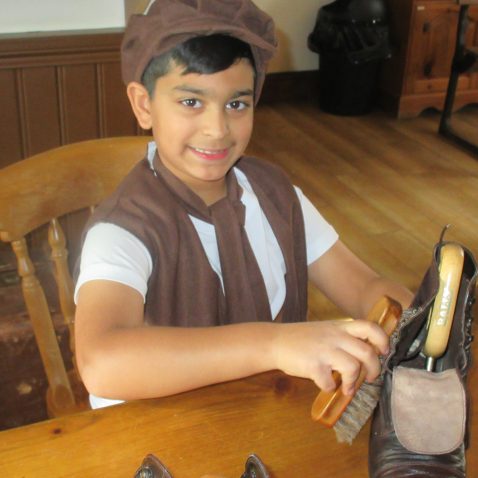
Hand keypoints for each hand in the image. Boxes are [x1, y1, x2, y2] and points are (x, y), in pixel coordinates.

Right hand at [270, 319, 388, 394]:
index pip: (369, 327)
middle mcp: (335, 336)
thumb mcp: (325, 329)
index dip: (382, 340)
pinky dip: (329, 388)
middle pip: (367, 352)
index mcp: (339, 326)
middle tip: (371, 378)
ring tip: (347, 388)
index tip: (384, 351)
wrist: (275, 341)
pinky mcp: (314, 365)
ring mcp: (324, 351)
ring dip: (353, 382)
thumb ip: (343, 336)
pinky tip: (324, 385)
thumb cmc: (300, 337)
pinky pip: (329, 382)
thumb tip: (364, 353)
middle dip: (374, 369)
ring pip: (353, 368)